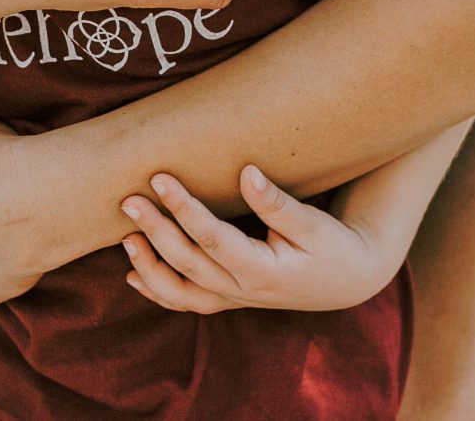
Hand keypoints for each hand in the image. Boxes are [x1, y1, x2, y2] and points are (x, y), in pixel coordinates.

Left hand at [119, 168, 399, 313]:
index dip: (184, 209)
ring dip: (149, 267)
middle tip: (128, 199)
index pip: (213, 239)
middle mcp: (243, 291)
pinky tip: (133, 276)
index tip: (161, 178)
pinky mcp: (231, 298)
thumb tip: (246, 172)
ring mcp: (234, 299)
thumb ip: (277, 203)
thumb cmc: (333, 245)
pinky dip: (159, 292)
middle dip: (156, 231)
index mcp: (263, 272)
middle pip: (188, 264)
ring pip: (181, 293)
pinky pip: (188, 302)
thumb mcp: (313, 224)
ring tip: (126, 238)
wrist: (348, 279)